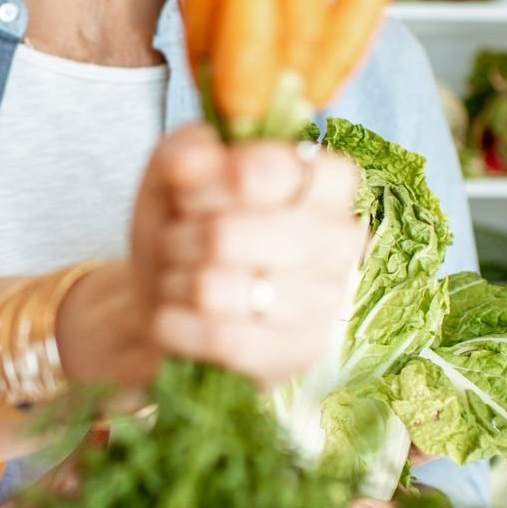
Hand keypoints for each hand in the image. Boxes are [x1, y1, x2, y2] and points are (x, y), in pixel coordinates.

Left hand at [104, 123, 364, 388]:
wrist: (165, 307)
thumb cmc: (184, 231)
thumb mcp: (175, 175)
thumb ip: (185, 152)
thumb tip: (191, 162)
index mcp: (326, 183)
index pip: (295, 170)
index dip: (234, 178)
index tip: (197, 189)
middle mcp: (341, 240)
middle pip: (236, 232)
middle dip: (182, 237)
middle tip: (176, 242)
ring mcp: (325, 302)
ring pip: (217, 286)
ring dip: (175, 281)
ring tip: (178, 280)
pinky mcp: (298, 355)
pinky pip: (219, 337)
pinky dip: (174, 325)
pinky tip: (171, 318)